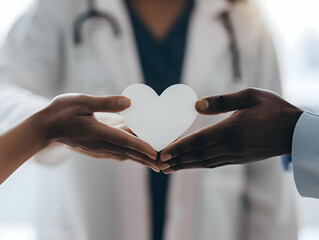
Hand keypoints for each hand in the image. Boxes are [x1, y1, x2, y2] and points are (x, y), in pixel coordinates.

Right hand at [36, 93, 157, 170]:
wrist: (45, 127)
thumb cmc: (62, 112)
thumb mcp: (82, 102)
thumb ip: (106, 103)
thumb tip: (129, 102)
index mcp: (98, 133)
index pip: (124, 141)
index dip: (141, 146)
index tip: (156, 153)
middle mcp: (101, 145)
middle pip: (129, 152)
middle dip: (148, 157)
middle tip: (166, 160)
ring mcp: (99, 149)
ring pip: (125, 155)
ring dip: (142, 158)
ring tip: (158, 162)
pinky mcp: (97, 149)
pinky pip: (118, 154)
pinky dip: (131, 155)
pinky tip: (139, 155)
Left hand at [159, 88, 302, 173]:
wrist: (295, 132)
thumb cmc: (274, 109)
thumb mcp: (251, 96)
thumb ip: (222, 101)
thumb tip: (196, 105)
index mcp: (232, 129)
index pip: (199, 140)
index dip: (179, 147)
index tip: (163, 153)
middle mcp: (231, 146)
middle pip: (198, 155)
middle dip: (176, 159)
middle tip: (157, 163)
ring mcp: (235, 155)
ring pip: (204, 162)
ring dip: (185, 165)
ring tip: (168, 167)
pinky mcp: (239, 159)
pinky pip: (215, 164)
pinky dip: (199, 164)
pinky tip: (190, 164)